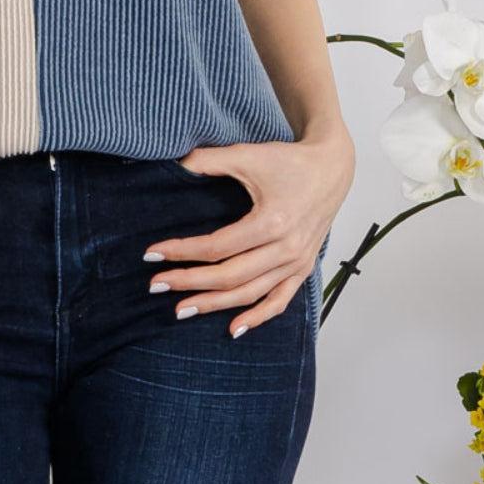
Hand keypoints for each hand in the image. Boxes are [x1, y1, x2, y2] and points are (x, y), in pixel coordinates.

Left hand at [143, 129, 355, 336]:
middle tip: (156, 286)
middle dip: (189, 282)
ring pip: (250, 293)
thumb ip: (210, 160)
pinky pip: (280, 301)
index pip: (217, 247)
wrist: (330, 169)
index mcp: (271, 222)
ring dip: (214, 304)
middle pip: (229, 276)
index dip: (182, 252)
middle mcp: (286, 249)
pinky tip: (233, 328)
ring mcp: (297, 263)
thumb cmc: (289, 161)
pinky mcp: (303, 268)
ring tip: (182, 309)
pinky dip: (258, 317)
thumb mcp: (248, 155)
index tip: (153, 255)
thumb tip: (175, 164)